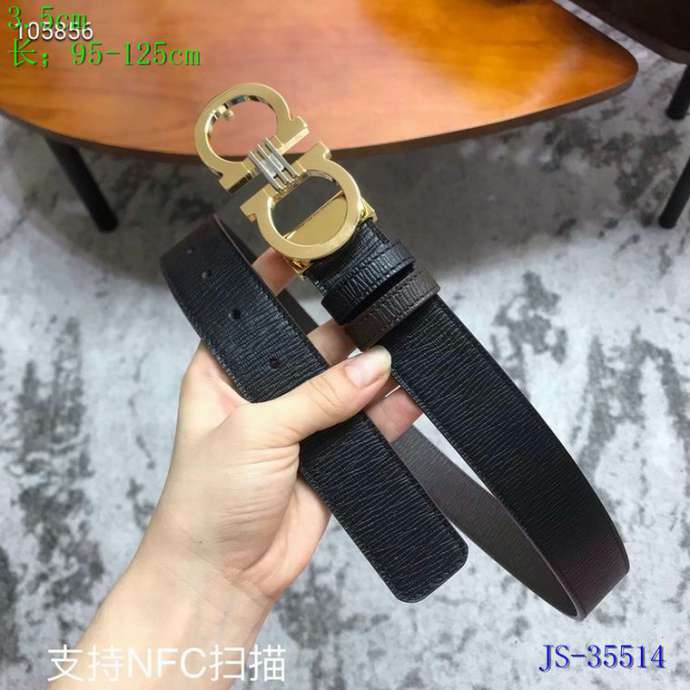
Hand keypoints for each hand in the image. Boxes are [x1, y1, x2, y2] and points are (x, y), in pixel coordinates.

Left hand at [141, 248, 421, 606]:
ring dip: (372, 374)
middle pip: (313, 347)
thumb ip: (318, 397)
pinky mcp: (329, 457)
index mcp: (226, 372)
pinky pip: (366, 426)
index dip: (278, 280)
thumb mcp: (255, 431)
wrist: (224, 576)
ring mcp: (300, 425)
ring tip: (403, 352)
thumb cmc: (206, 501)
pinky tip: (408, 398)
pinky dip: (389, 413)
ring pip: (345, 386)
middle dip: (346, 332)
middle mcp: (264, 393)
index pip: (254, 312)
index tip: (310, 249)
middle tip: (380, 312)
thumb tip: (372, 368)